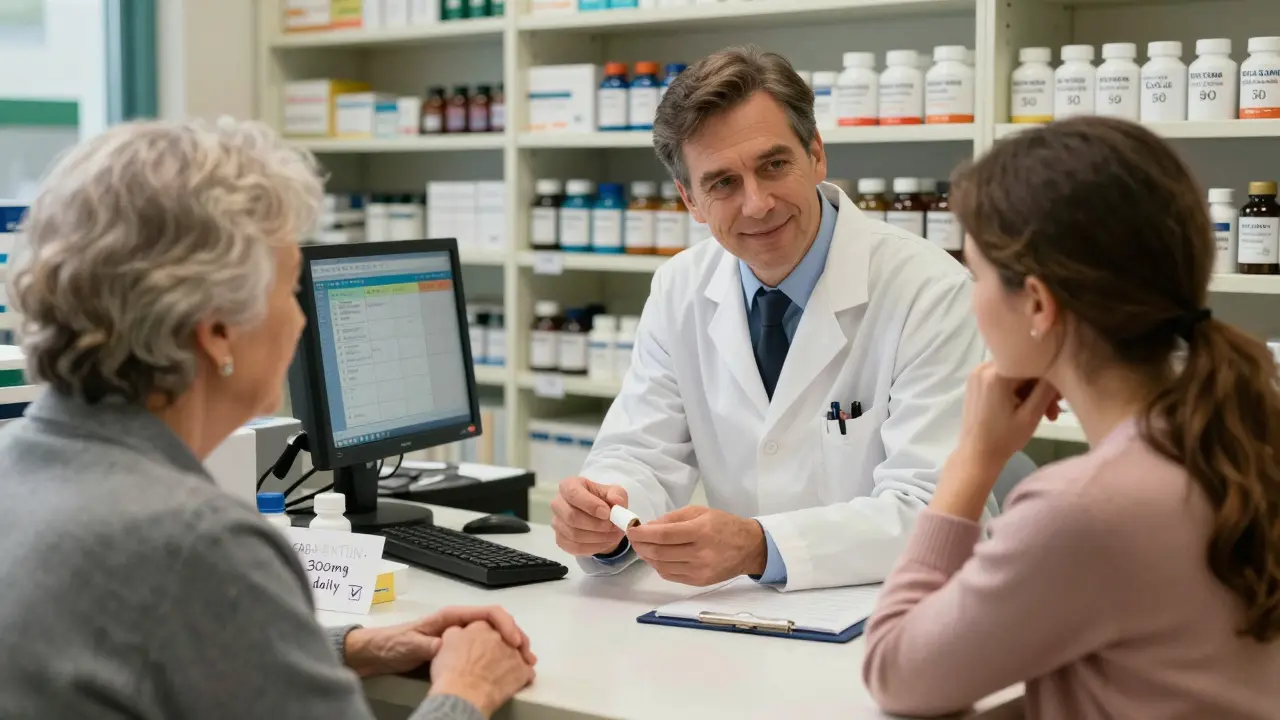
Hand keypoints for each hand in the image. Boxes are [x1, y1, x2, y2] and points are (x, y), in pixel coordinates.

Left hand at [344, 606, 534, 677]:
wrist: (379, 653)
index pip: (487, 613)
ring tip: (525, 663)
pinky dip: (502, 656)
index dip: (505, 625)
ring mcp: (461, 636)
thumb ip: (428, 646)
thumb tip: (445, 647)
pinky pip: (488, 648)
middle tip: (527, 656)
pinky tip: (509, 668)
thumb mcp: (410, 646)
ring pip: (495, 635)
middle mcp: (460, 623)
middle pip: (497, 623)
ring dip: (512, 647)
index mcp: (451, 617)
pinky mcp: (460, 649)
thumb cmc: (394, 644)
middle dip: (516, 636)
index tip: (514, 642)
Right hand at [429, 621, 535, 717]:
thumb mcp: (447, 642)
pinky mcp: (523, 672)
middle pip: (505, 636)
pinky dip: (522, 675)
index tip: (481, 644)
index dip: (484, 635)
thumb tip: (460, 632)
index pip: (486, 625)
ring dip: (513, 659)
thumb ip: (457, 632)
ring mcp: (514, 653)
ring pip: (518, 652)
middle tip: (493, 658)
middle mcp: (500, 636)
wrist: (463, 694)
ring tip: (505, 670)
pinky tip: (514, 681)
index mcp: (481, 625)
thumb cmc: (451, 670)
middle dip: (502, 644)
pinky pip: (527, 671)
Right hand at [551, 476, 628, 556]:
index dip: (589, 504)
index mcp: (569, 485)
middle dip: (595, 524)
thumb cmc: (605, 501)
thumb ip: (617, 494)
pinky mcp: (560, 539)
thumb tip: (616, 501)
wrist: (602, 519)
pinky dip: (594, 547)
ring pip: (573, 534)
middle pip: (571, 516)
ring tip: (613, 534)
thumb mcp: (616, 493)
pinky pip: (575, 547)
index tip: (606, 513)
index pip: (573, 493)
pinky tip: (606, 542)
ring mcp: (557, 523)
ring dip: (597, 537)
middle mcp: (558, 503)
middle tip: (612, 526)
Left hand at [626, 506, 765, 585]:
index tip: (632, 529)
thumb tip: (649, 526)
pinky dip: (659, 566)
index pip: (664, 534)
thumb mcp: (700, 512)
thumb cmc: (724, 525)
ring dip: (647, 557)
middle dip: (641, 545)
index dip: (643, 533)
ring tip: (643, 548)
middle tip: (633, 539)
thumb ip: (673, 518)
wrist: (749, 547)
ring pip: (662, 566)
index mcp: (700, 531)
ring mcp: (699, 570)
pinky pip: (670, 575)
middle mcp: (700, 553)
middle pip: (660, 552)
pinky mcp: (699, 582)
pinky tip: (657, 558)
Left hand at [932, 363, 1059, 519]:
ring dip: (1031, 393)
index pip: (1033, 365)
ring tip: (1043, 415)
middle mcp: (983, 367)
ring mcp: (977, 374)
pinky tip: (1026, 409)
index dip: (1050, 380)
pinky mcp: (976, 383)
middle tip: (1052, 413)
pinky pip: (1003, 380)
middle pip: (1023, 370)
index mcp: (996, 373)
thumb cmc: (1004, 438)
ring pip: (1015, 376)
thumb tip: (1058, 369)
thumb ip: (1046, 390)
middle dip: (1041, 389)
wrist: (976, 455)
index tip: (1059, 400)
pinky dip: (1017, 392)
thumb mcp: (1031, 415)